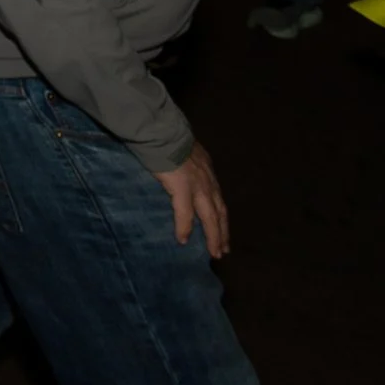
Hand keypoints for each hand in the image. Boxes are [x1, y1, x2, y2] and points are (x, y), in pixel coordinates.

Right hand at [152, 141, 229, 257]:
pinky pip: (185, 214)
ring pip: (210, 218)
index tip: (223, 231)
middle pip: (220, 213)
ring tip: (214, 253)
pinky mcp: (183, 189)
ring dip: (213, 237)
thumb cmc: (169, 138)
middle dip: (222, 233)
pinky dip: (185, 228)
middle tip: (223, 251)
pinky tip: (183, 240)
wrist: (161, 131)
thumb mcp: (186, 151)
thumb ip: (188, 164)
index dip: (221, 218)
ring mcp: (198, 186)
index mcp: (208, 173)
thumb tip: (182, 171)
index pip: (218, 200)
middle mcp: (208, 182)